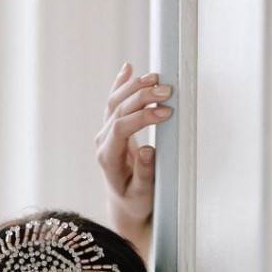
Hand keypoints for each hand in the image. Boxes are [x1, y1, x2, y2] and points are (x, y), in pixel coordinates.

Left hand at [95, 61, 172, 240]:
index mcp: (108, 159)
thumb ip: (144, 175)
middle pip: (118, 110)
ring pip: (115, 101)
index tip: (166, 112)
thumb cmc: (136, 201)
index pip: (120, 128)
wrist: (125, 203)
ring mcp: (105, 133)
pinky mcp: (112, 128)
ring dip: (135, 86)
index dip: (142, 117)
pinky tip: (128, 68)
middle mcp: (103, 142)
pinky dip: (121, 84)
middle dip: (143, 97)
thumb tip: (147, 151)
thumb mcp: (142, 194)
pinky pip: (114, 101)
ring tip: (158, 78)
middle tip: (169, 92)